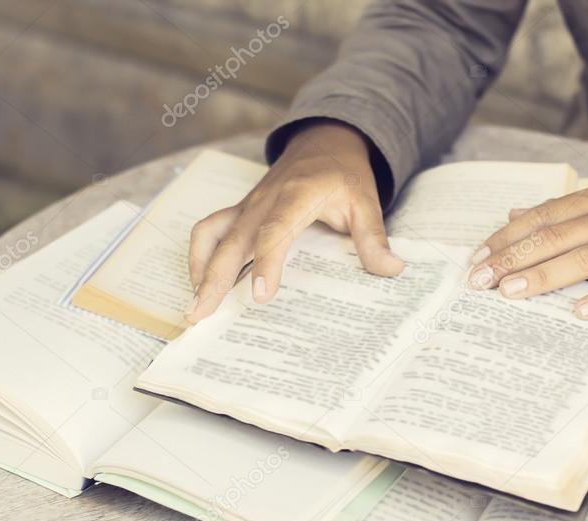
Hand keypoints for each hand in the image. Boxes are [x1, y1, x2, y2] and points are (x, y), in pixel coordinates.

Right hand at [185, 121, 403, 322]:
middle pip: (232, 240)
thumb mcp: (366, 202)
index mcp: (296, 196)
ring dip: (199, 267)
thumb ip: (374, 238)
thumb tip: (392, 269)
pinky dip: (200, 255)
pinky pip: (210, 230)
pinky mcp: (240, 211)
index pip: (275, 232)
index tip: (260, 296)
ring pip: (211, 233)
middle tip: (199, 314)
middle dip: (213, 278)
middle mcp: (264, 200)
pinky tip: (201, 282)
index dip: (266, 263)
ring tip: (195, 304)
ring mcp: (248, 205)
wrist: (325, 140)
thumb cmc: (344, 173)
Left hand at [467, 178, 587, 318]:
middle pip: (556, 236)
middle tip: (479, 282)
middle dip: (513, 259)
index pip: (542, 217)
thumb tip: (514, 216)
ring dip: (546, 275)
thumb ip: (562, 211)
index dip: (506, 238)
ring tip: (512, 293)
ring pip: (587, 257)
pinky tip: (580, 312)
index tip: (475, 259)